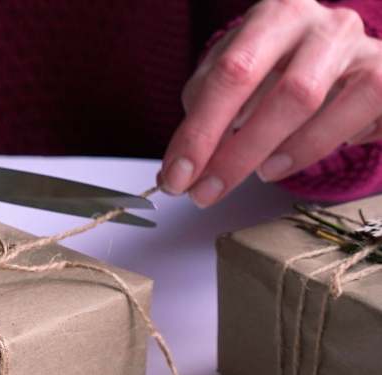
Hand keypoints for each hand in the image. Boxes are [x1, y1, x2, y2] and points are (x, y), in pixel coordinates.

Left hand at [160, 0, 381, 206]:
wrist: (344, 61)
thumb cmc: (278, 70)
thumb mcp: (235, 79)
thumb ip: (205, 113)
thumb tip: (177, 168)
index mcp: (275, 14)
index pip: (230, 73)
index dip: (200, 131)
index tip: (176, 176)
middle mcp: (323, 23)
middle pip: (282, 90)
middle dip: (236, 151)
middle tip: (205, 192)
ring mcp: (362, 49)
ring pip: (317, 105)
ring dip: (277, 151)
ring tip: (259, 173)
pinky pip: (356, 120)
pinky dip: (316, 147)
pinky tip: (291, 161)